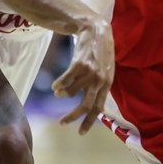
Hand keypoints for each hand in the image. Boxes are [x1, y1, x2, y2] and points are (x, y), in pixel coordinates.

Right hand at [53, 18, 114, 134]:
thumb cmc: (101, 51)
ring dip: (62, 95)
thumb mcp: (106, 70)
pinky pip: (64, 81)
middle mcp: (99, 80)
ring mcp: (90, 72)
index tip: (80, 133)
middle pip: (85, 105)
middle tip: (62, 123)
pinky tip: (55, 86)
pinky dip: (58, 85)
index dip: (89, 121)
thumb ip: (101, 86)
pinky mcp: (79, 64)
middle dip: (73, 117)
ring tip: (58, 93)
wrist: (97, 30)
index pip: (98, 108)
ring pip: (71, 93)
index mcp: (107, 83)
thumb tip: (96, 107)